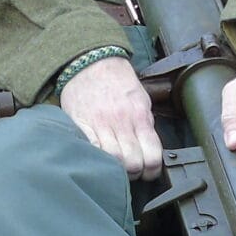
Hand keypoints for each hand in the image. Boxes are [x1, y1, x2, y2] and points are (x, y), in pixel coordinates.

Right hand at [59, 56, 162, 179]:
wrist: (92, 62)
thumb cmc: (118, 82)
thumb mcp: (141, 101)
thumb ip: (145, 126)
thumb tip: (150, 151)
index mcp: (140, 117)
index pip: (153, 157)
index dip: (152, 171)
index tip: (147, 172)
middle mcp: (123, 122)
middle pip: (133, 163)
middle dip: (134, 173)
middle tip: (130, 171)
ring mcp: (101, 125)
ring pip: (113, 161)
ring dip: (116, 170)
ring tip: (115, 167)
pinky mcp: (82, 125)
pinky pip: (92, 150)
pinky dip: (97, 159)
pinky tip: (99, 158)